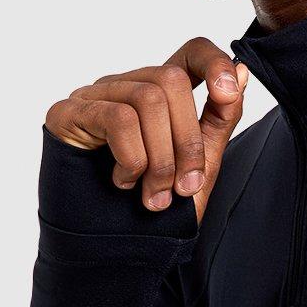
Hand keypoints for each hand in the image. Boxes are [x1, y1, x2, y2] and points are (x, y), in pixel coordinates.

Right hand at [44, 38, 249, 221]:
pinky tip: (123, 183)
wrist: (114, 254)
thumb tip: (240, 71)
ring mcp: (93, 97)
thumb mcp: (200, 164)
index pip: (190, 51)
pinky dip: (132, 159)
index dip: (212, 62)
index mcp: (160, 95)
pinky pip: (116, 119)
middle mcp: (124, 87)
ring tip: (155, 196)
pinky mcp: (67, 114)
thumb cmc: (155, 211)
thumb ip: (219, 118)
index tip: (227, 94)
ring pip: (147, 100)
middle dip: (187, 141)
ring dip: (160, 159)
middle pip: (170, 80)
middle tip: (183, 187)